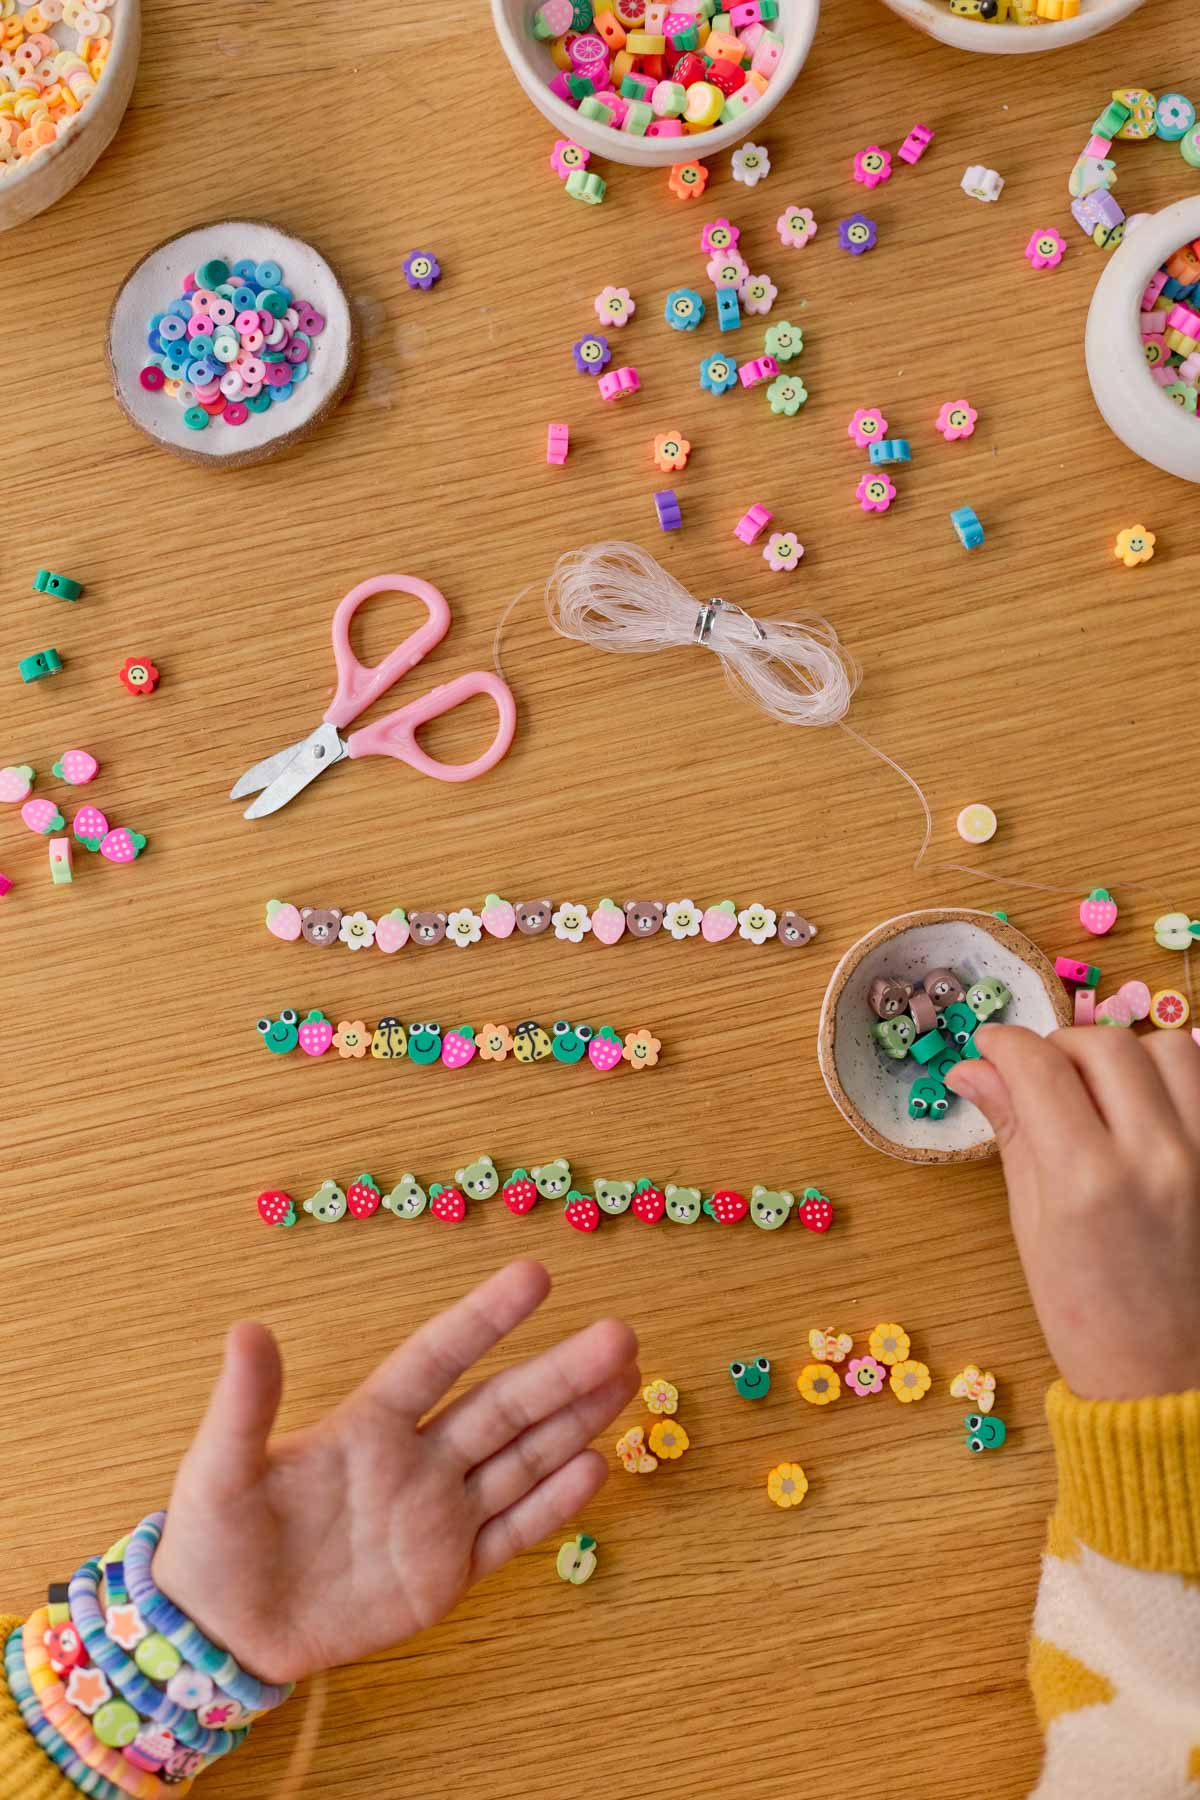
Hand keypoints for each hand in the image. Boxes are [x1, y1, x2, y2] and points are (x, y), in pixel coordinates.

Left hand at [153, 1260, 637, 1682]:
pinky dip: (553, 1505)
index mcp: (367, 1425)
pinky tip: (597, 1466)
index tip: (535, 1275)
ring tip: (627, 1380)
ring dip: (574, 1422)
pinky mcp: (445, 1577)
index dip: (484, 1318)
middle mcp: (415, 1461)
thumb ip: (245, 1404)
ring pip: (520, 1461)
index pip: (438, 1358)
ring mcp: (436, 1518)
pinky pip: (509, 1535)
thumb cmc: (214, 1539)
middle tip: (620, 1335)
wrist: (219, 1633)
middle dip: (560, 1372)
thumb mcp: (219, 1468)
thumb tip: (247, 1329)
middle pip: (500, 1407)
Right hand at [947, 1025, 1199, 1401]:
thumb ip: (1012, 1133)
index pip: (1039, 1067)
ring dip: (1127, 1056)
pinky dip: (1174, 1082)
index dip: (1004, 1043)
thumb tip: (973, 1069)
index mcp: (1087, 1182)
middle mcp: (1156, 1158)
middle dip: (1060, 1045)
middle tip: (1040, 1073)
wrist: (1168, 1380)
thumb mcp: (1032, 1226)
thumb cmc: (1089, 1319)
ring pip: (1173, 1049)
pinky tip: (1146, 1112)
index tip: (989, 1046)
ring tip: (1103, 1092)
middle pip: (1106, 1045)